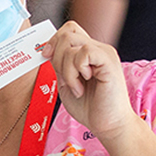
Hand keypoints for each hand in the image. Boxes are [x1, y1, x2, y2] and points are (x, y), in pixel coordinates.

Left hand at [43, 22, 138, 141]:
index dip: (53, 40)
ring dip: (66, 68)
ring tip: (76, 86)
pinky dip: (76, 70)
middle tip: (65, 79)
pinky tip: (83, 83)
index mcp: (88, 53)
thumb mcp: (65, 81)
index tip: (47, 58)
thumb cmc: (89, 107)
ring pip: (70, 41)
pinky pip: (83, 52)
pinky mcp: (109, 61)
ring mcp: (104, 54)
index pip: (68, 29)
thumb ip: (58, 64)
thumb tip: (46, 49)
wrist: (108, 125)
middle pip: (66, 32)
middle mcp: (98, 49)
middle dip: (56, 56)